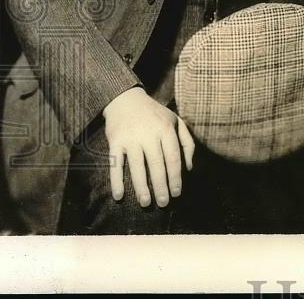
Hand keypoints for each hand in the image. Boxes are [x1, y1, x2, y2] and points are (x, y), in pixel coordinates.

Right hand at [102, 87, 194, 207]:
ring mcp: (131, 138)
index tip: (177, 192)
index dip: (176, 177)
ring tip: (146, 203)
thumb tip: (189, 168)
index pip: (173, 158)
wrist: (126, 99)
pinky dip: (116, 180)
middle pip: (157, 165)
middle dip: (161, 186)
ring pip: (137, 167)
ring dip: (141, 187)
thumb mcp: (176, 121)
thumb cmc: (155, 114)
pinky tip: (119, 195)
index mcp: (166, 129)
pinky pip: (115, 164)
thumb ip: (186, 142)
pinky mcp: (115, 141)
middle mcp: (149, 134)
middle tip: (164, 203)